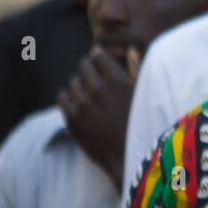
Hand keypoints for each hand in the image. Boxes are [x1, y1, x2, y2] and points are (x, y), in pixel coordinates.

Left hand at [58, 45, 139, 185]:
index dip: (100, 57)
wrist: (129, 158)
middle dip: (89, 69)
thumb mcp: (145, 95)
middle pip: (83, 66)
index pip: (98, 55)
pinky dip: (69, 97)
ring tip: (91, 94)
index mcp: (118, 82)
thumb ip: (136, 70)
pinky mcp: (71, 119)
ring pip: (73, 82)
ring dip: (81, 84)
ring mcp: (82, 105)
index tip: (102, 61)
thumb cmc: (143, 125)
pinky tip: (80, 103)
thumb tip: (129, 49)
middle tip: (96, 77)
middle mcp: (98, 90)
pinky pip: (62, 96)